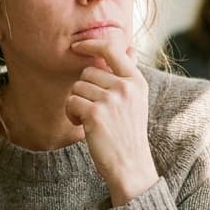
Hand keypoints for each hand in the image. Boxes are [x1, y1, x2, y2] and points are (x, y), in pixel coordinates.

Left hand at [68, 33, 159, 205]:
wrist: (131, 166)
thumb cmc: (128, 133)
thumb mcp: (137, 100)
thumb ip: (129, 74)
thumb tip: (130, 47)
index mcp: (137, 81)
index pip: (112, 49)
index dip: (91, 44)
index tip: (77, 46)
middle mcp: (126, 87)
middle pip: (87, 72)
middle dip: (84, 89)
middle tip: (94, 109)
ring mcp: (111, 100)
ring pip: (77, 87)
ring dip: (77, 103)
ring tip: (90, 120)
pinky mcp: (96, 114)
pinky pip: (71, 102)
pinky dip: (71, 114)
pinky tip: (83, 126)